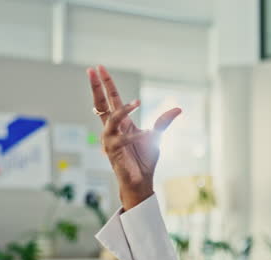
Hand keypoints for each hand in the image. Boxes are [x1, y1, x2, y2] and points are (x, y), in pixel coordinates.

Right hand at [87, 65, 180, 209]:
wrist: (141, 180)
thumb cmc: (144, 159)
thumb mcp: (156, 136)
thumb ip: (163, 121)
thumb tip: (178, 108)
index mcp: (121, 123)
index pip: (111, 99)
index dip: (106, 84)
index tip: (98, 68)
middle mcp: (112, 129)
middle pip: (101, 103)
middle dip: (97, 87)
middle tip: (92, 70)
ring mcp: (110, 139)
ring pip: (111, 119)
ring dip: (123, 110)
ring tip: (137, 103)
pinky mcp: (113, 151)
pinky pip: (121, 139)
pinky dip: (133, 136)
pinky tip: (143, 135)